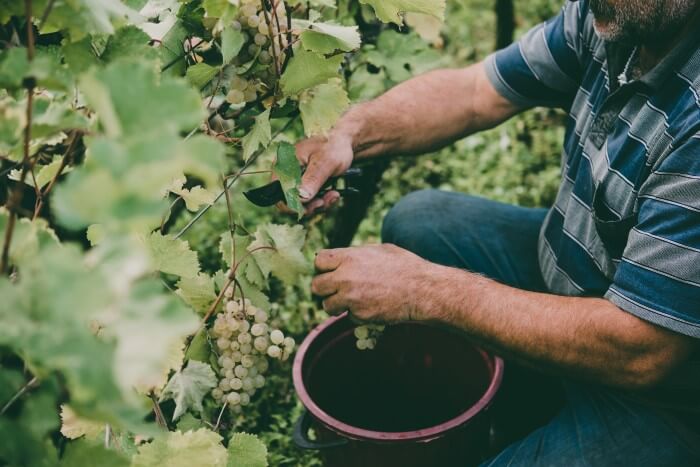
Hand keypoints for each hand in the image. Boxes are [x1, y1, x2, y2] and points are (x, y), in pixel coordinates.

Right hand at [292, 132, 353, 215]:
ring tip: (333, 195)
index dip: (291, 204)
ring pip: (301, 204)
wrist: (343, 141)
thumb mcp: (324, 162)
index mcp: (284, 165)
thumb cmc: (332, 145)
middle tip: (323, 202)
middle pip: (289, 202)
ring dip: (318, 204)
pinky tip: (333, 194)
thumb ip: (312, 179)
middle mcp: (287, 174)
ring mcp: (296, 181)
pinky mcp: (306, 186)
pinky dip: (322, 201)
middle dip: (308, 206)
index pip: (277, 192)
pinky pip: (310, 201)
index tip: (309, 207)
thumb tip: (300, 197)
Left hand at [311, 244, 435, 322]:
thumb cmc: (404, 266)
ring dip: (336, 304)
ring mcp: (351, 298)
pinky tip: (371, 306)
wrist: (422, 290)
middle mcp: (345, 277)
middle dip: (325, 288)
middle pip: (316, 286)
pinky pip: (347, 316)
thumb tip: (341, 258)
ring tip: (352, 300)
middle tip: (337, 289)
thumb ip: (355, 255)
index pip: (318, 261)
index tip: (330, 271)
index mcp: (349, 257)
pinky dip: (356, 314)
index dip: (323, 267)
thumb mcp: (379, 250)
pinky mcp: (360, 315)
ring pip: (327, 305)